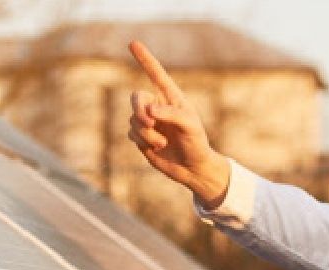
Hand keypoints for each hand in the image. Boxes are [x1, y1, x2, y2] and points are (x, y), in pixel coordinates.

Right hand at [126, 41, 230, 208]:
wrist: (192, 168)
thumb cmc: (196, 143)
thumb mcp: (190, 127)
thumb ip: (171, 115)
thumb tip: (149, 110)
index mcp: (171, 97)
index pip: (156, 74)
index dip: (144, 58)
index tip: (133, 43)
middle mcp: (157, 106)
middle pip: (136, 97)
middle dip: (138, 109)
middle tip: (149, 121)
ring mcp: (148, 121)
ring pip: (133, 119)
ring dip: (146, 133)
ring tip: (163, 143)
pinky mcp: (141, 136)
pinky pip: (131, 133)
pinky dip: (142, 141)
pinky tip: (157, 147)